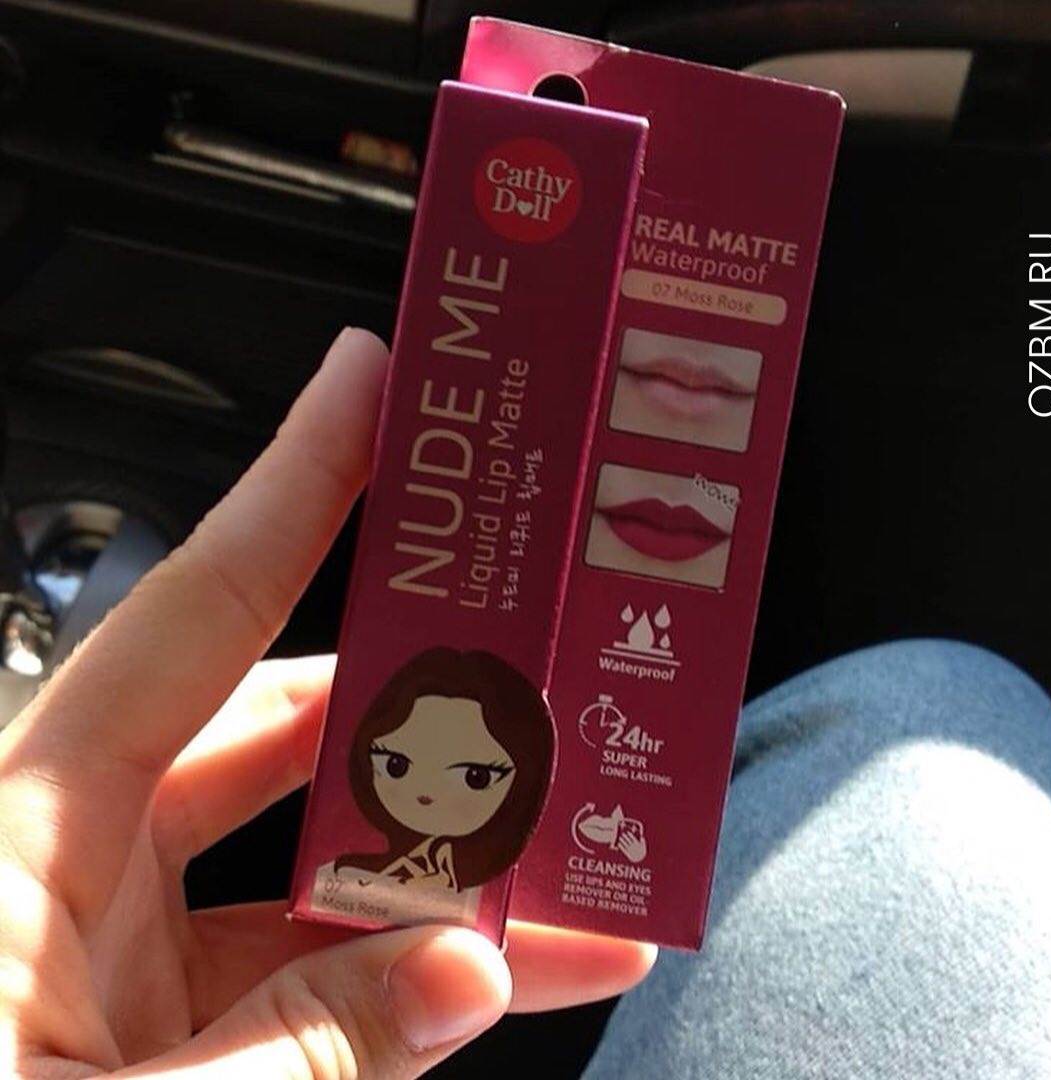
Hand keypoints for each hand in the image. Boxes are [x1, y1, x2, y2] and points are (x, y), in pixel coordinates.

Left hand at [0, 329, 655, 1078]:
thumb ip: (305, 1048)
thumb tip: (473, 971)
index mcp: (23, 829)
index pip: (201, 612)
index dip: (296, 489)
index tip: (372, 388)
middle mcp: (77, 870)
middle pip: (291, 732)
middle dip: (425, 710)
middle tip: (535, 670)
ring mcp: (128, 962)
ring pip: (322, 873)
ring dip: (451, 874)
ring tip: (577, 868)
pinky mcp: (165, 1044)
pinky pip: (317, 978)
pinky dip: (410, 978)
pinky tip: (508, 979)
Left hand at [617, 830, 647, 864]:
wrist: (639, 860)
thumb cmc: (641, 852)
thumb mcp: (643, 847)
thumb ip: (643, 842)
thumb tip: (642, 837)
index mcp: (637, 844)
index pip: (633, 838)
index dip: (630, 835)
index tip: (627, 832)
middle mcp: (633, 846)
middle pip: (628, 840)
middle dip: (625, 837)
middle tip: (623, 834)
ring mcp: (630, 850)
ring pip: (625, 844)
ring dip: (622, 841)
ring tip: (620, 838)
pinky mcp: (628, 853)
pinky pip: (624, 849)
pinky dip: (621, 846)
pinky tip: (618, 844)